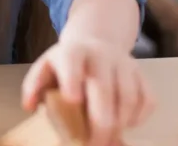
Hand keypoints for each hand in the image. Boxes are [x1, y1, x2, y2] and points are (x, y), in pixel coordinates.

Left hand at [21, 36, 154, 145]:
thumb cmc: (67, 65)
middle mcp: (101, 55)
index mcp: (73, 52)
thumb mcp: (46, 68)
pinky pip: (148, 99)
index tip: (72, 100)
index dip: (72, 79)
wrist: (96, 42)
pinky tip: (126, 125)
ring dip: (119, 123)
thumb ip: (35, 86)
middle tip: (93, 144)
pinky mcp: (142, 75)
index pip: (72, 61)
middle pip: (104, 87)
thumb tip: (29, 105)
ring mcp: (125, 64)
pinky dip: (139, 118)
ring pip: (128, 96)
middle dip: (99, 121)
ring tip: (108, 139)